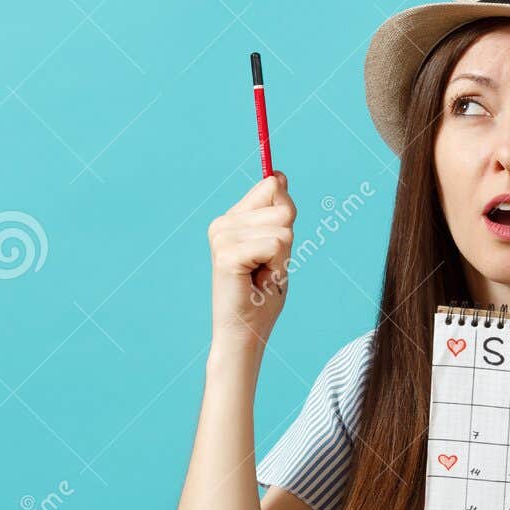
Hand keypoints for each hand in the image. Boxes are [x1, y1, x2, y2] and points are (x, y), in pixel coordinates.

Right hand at [209, 171, 294, 352]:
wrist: (245, 333)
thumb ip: (279, 212)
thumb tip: (278, 176)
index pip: (273, 187)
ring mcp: (222, 236)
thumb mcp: (279, 247)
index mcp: (231, 217)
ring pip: (283, 229)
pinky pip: (276, 245)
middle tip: (266, 269)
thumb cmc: (262, 295)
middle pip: (283, 208)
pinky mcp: (226, 254)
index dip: (285, 218)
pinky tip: (258, 281)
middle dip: (287, 243)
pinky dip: (277, 267)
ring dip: (282, 258)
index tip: (272, 249)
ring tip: (261, 276)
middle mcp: (222, 223)